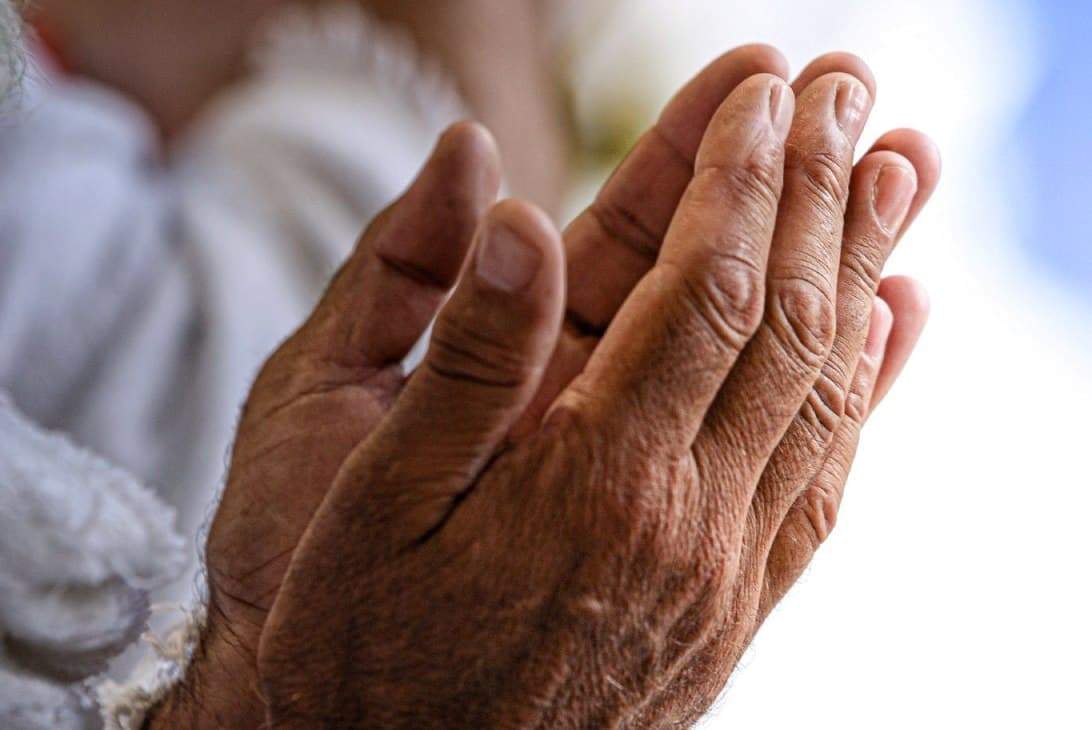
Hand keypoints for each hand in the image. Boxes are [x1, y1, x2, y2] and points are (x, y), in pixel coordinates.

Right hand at [251, 63, 935, 724]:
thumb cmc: (367, 645)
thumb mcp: (373, 497)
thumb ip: (462, 358)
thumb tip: (522, 217)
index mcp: (595, 480)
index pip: (705, 292)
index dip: (742, 179)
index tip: (769, 89)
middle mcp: (687, 523)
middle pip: (786, 325)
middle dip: (821, 193)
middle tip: (852, 88)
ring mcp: (724, 572)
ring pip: (823, 392)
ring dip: (861, 269)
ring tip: (895, 171)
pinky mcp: (734, 609)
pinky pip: (822, 480)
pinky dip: (865, 388)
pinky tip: (886, 325)